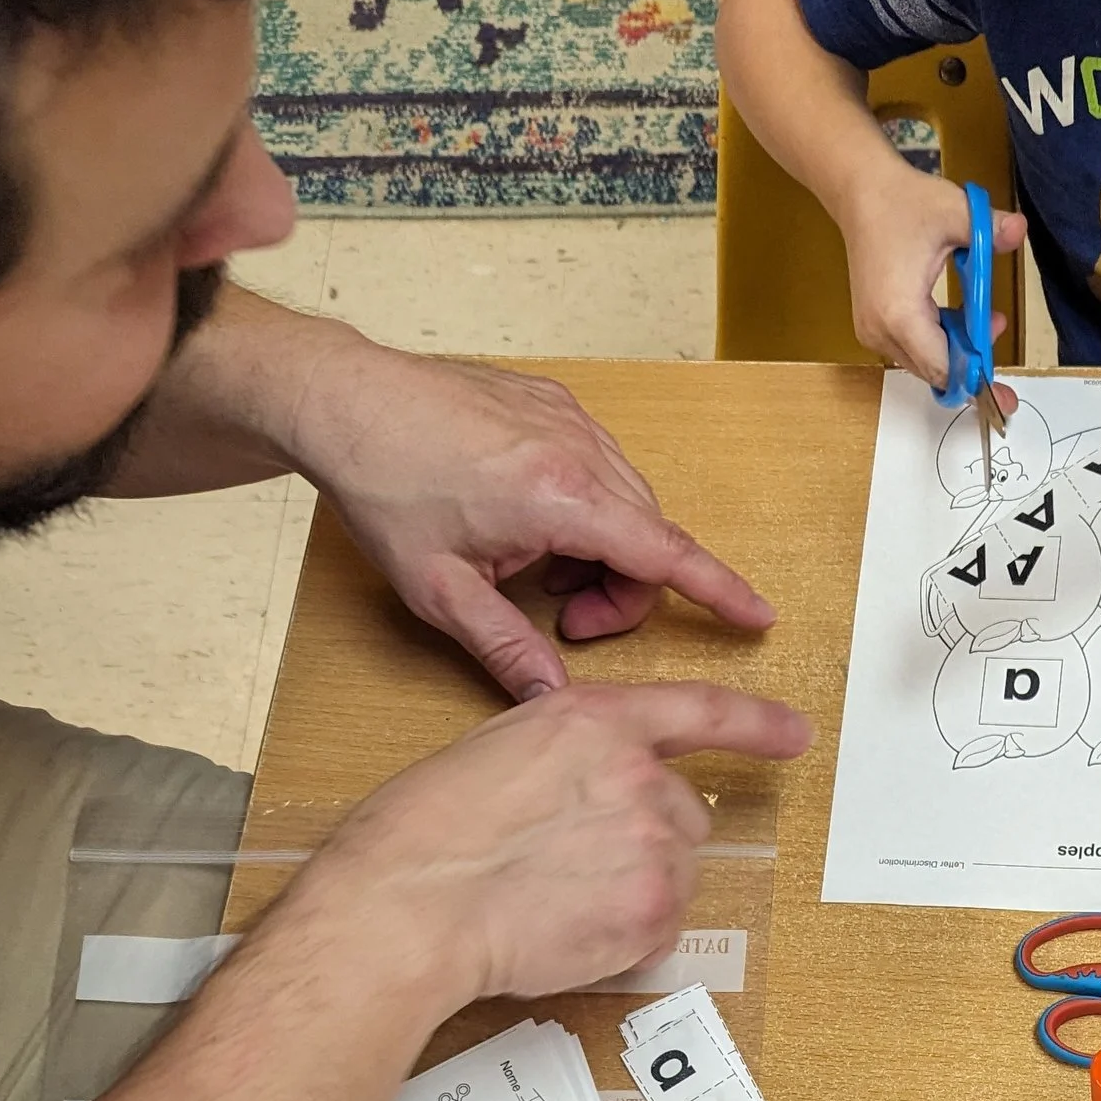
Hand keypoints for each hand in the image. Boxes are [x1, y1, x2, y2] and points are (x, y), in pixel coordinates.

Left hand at [289, 339, 776, 695]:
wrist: (344, 400)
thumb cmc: (382, 484)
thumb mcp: (439, 589)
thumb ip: (505, 648)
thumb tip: (551, 701)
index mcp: (560, 497)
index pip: (666, 553)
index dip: (718, 590)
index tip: (757, 615)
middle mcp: (580, 450)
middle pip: (649, 537)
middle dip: (624, 591)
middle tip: (564, 622)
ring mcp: (569, 419)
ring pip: (628, 503)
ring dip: (604, 551)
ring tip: (540, 573)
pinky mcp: (553, 403)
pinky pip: (601, 467)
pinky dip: (586, 509)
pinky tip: (530, 525)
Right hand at [294, 679, 810, 1009]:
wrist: (412, 906)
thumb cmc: (426, 833)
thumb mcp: (500, 751)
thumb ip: (569, 757)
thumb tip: (592, 790)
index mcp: (595, 721)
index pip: (701, 712)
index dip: (756, 724)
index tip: (794, 734)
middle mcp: (639, 775)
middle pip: (686, 814)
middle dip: (647, 839)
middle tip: (576, 863)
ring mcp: (653, 845)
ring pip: (678, 872)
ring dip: (638, 887)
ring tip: (561, 898)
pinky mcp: (653, 911)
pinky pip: (664, 925)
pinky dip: (628, 935)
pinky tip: (569, 930)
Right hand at [834, 158, 1026, 393]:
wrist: (860, 193)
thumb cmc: (903, 202)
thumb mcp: (955, 212)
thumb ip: (990, 229)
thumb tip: (1020, 231)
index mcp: (900, 314)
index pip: (943, 367)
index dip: (975, 377)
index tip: (1002, 390)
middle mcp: (881, 331)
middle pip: (935, 371)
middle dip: (971, 361)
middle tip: (999, 330)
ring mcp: (873, 332)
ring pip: (925, 363)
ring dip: (957, 348)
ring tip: (985, 317)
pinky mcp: (873, 326)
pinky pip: (913, 349)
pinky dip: (939, 340)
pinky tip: (958, 315)